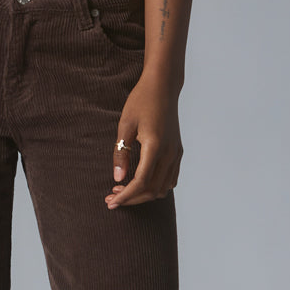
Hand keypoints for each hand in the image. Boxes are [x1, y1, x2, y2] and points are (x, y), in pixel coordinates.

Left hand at [105, 72, 181, 208]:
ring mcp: (176, 153)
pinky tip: (140, 183)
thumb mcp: (125, 125)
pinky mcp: (178, 151)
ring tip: (123, 191)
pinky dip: (156, 186)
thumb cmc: (141, 101)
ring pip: (163, 187)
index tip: (111, 203)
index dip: (125, 196)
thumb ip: (121, 153)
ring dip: (144, 194)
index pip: (141, 182)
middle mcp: (170, 153)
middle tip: (111, 199)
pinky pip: (170, 178)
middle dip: (132, 199)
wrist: (163, 86)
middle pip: (152, 189)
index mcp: (155, 146)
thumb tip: (118, 178)